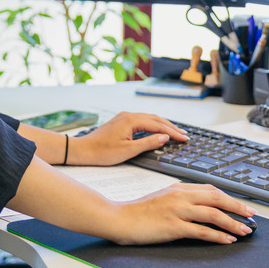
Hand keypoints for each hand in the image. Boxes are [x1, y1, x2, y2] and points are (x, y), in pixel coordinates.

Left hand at [69, 111, 187, 165]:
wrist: (83, 150)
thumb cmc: (103, 152)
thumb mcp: (128, 150)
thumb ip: (148, 143)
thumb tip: (164, 138)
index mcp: (131, 120)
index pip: (158, 125)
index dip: (173, 132)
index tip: (184, 138)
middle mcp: (128, 115)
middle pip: (155, 119)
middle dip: (170, 127)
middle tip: (184, 135)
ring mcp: (124, 118)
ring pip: (148, 119)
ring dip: (162, 125)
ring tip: (175, 132)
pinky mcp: (121, 122)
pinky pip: (141, 121)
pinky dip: (152, 126)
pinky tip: (157, 131)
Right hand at [111, 184, 255, 244]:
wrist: (120, 218)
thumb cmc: (139, 210)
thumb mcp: (162, 197)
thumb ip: (180, 198)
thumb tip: (199, 204)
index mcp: (178, 188)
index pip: (210, 189)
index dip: (229, 197)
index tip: (240, 205)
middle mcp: (180, 196)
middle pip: (216, 198)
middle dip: (237, 207)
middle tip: (251, 215)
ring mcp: (177, 210)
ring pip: (213, 214)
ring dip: (232, 223)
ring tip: (245, 230)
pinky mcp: (174, 226)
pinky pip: (202, 230)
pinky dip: (218, 235)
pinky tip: (227, 240)